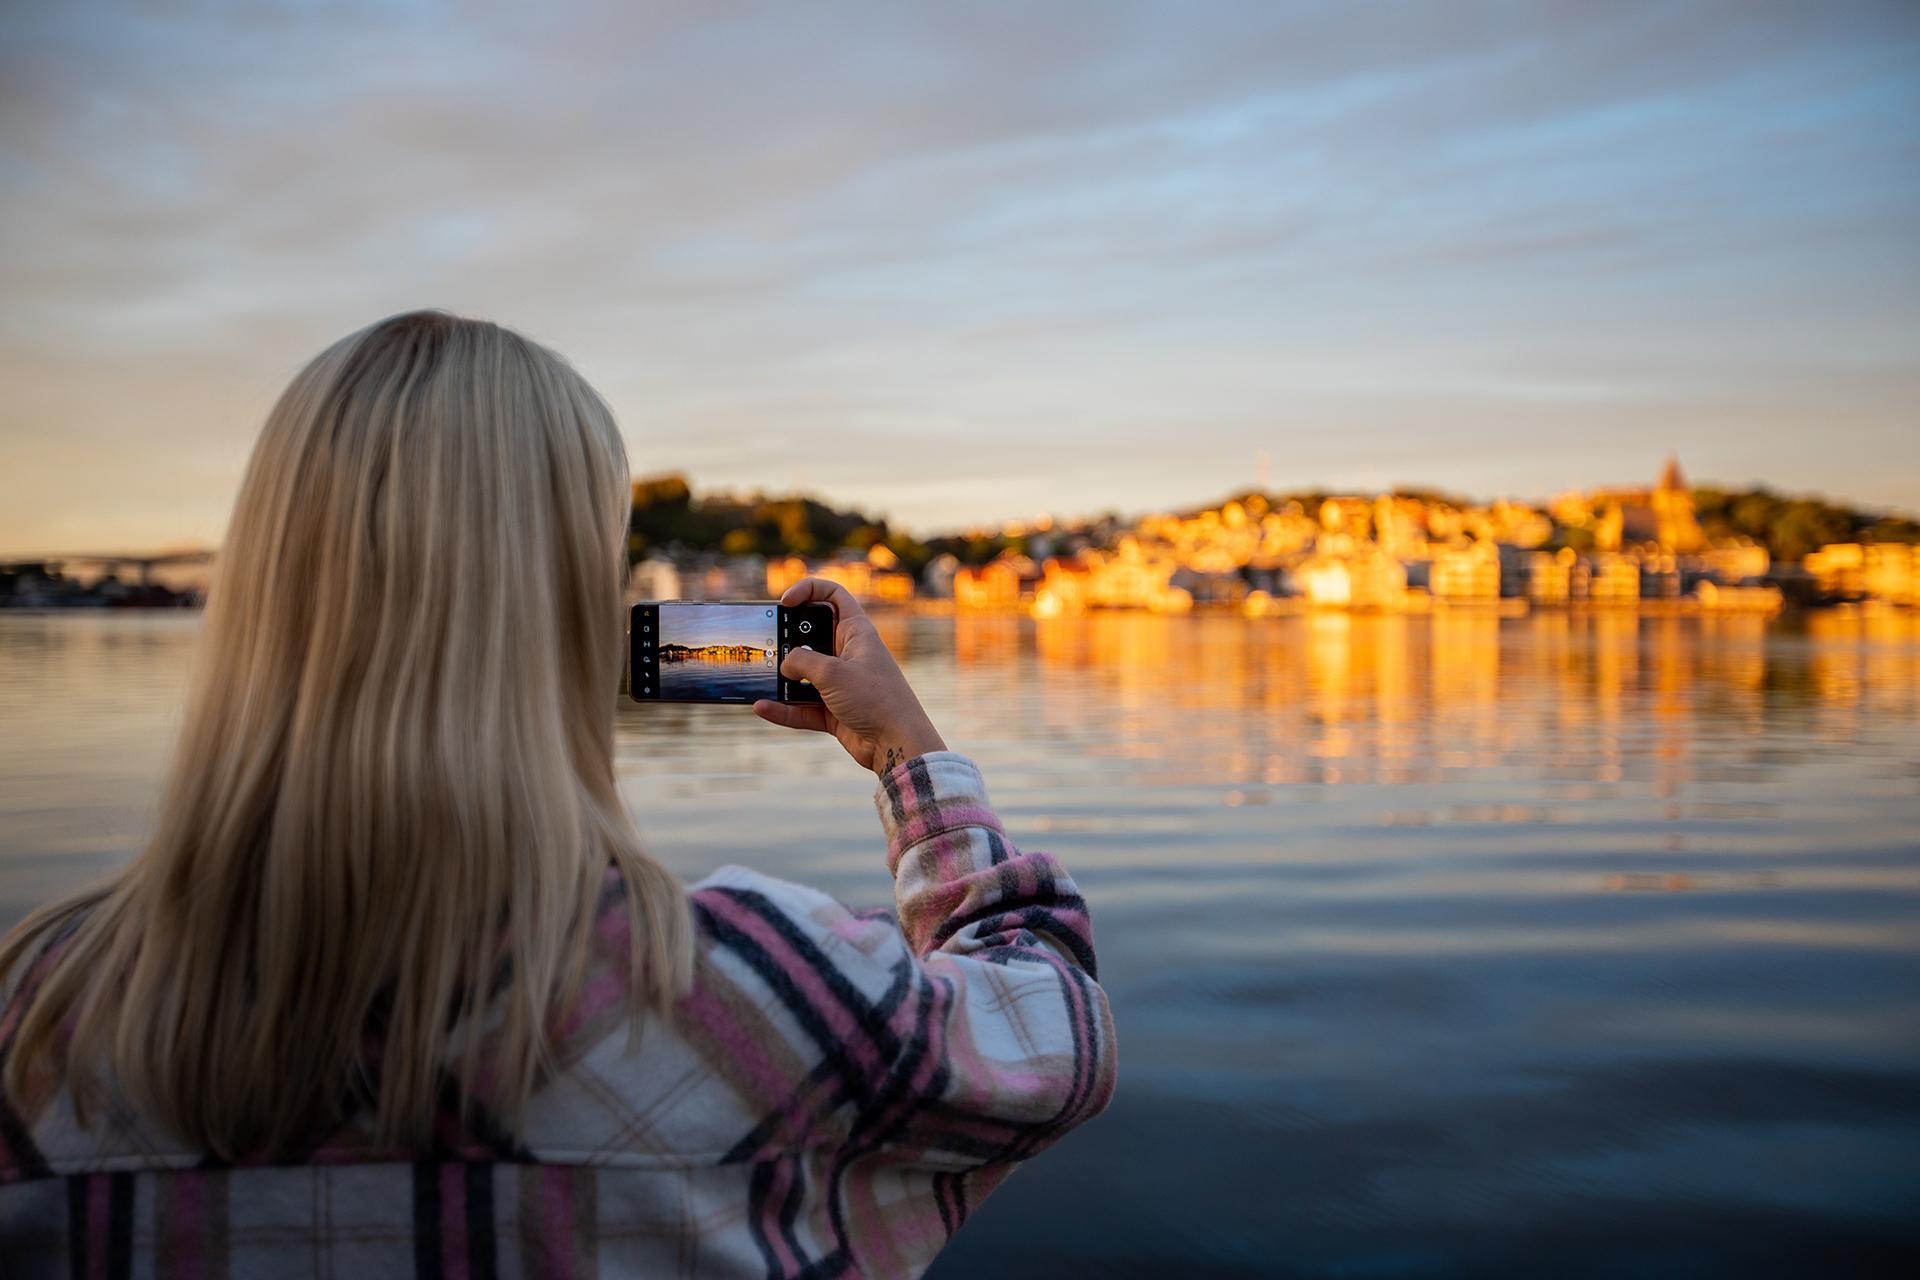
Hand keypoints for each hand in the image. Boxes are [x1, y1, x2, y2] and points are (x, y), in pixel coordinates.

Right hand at [753, 578, 946, 773]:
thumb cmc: (875, 699)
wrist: (897, 743)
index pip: (833, 595)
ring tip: (760, 678)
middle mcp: (847, 654)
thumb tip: (785, 665)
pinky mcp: (834, 710)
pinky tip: (762, 707)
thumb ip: (802, 661)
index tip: (785, 601)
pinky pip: (802, 706)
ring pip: (803, 674)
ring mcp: (840, 683)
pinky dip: (784, 708)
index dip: (808, 589)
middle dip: (787, 639)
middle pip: (811, 636)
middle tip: (768, 644)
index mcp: (855, 632)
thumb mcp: (832, 672)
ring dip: (782, 678)